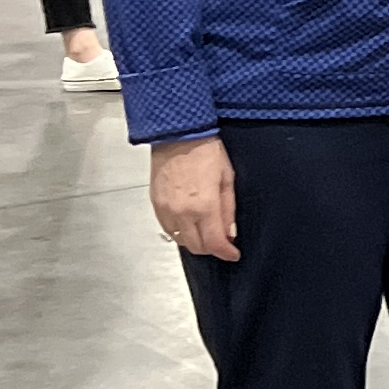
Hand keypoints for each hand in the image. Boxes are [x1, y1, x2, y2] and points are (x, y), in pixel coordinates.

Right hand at [150, 135, 237, 260]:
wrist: (178, 134)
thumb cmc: (205, 150)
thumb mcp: (227, 178)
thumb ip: (228, 210)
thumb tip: (230, 233)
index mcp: (204, 206)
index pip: (214, 243)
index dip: (226, 253)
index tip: (232, 254)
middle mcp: (182, 212)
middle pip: (196, 246)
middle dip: (211, 248)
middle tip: (221, 242)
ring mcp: (166, 209)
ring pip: (180, 240)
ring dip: (195, 241)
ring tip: (205, 231)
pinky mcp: (155, 203)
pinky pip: (167, 228)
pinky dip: (179, 231)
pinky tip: (188, 223)